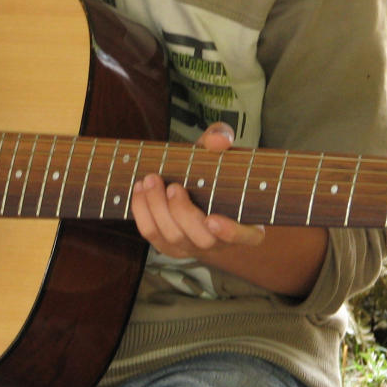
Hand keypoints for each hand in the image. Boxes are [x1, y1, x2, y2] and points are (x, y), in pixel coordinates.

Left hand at [130, 123, 264, 257]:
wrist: (194, 187)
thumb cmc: (213, 173)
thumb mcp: (219, 151)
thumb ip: (222, 140)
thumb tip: (218, 139)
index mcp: (245, 223)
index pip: (246, 236)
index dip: (230, 232)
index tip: (212, 219)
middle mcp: (220, 242)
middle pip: (202, 239)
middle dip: (182, 212)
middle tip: (173, 186)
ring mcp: (192, 247)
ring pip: (173, 237)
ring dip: (157, 209)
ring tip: (151, 181)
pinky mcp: (167, 245)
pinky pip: (151, 234)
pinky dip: (142, 212)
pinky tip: (140, 189)